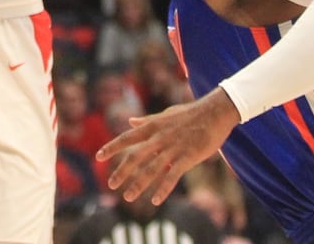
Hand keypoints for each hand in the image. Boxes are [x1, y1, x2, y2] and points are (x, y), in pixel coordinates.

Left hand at [95, 93, 237, 204]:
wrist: (215, 112)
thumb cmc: (190, 113)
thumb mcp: (165, 114)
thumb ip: (147, 121)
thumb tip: (130, 122)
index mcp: (153, 126)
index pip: (127, 138)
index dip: (112, 147)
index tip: (98, 156)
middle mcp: (159, 138)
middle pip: (135, 156)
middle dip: (122, 172)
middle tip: (111, 184)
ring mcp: (173, 148)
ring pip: (151, 169)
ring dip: (139, 185)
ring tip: (128, 197)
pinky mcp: (187, 157)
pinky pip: (172, 176)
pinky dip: (163, 189)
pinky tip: (156, 201)